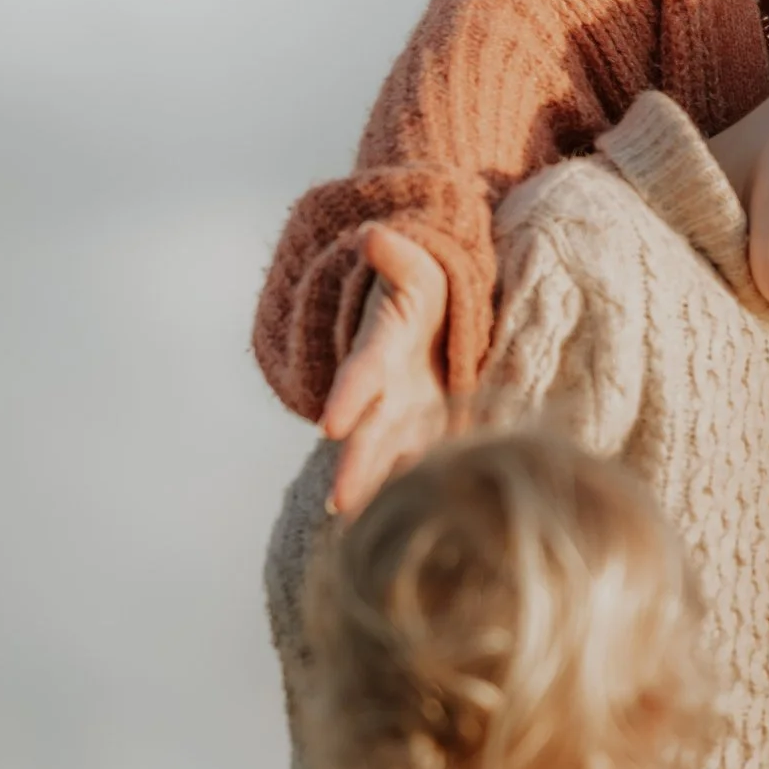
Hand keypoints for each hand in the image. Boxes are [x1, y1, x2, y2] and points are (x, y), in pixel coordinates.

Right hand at [321, 225, 450, 516]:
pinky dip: (425, 494)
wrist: (437, 313)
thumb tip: (374, 236)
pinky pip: (430, 465)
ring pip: (392, 459)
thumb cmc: (428, 290)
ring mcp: (410, 418)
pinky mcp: (436, 434)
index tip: (331, 425)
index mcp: (383, 353)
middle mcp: (389, 393)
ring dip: (380, 493)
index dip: (348, 397)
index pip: (361, 374)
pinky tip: (430, 526)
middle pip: (369, 432)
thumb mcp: (419, 270)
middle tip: (340, 504)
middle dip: (356, 466)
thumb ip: (400, 258)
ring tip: (367, 532)